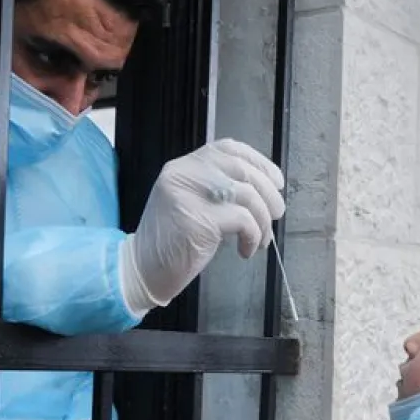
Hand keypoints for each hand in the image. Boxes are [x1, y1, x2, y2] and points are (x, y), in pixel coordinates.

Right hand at [120, 139, 285, 315]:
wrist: (143, 270)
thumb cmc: (173, 242)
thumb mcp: (191, 203)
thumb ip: (216, 189)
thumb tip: (263, 189)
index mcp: (184, 166)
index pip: (228, 149)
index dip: (258, 162)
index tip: (275, 181)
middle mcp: (184, 173)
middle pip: (242, 170)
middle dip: (268, 194)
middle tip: (276, 214)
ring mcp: (189, 194)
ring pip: (247, 194)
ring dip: (264, 220)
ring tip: (261, 239)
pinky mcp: (198, 218)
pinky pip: (243, 220)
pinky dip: (253, 236)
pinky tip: (246, 250)